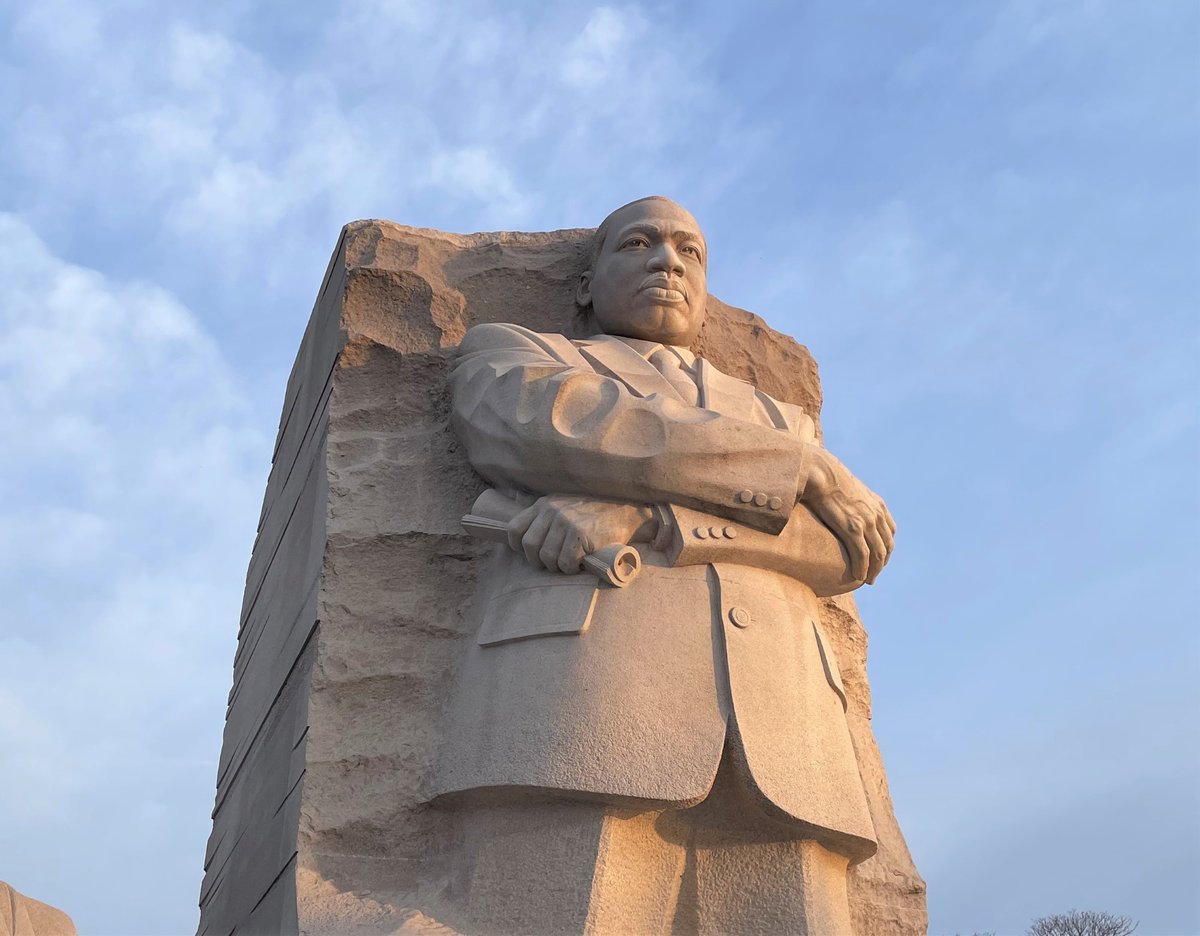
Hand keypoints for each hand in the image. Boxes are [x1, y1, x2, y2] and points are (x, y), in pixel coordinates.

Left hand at [507, 496, 656, 573]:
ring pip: (546, 557)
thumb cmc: (594, 513)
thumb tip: (527, 542)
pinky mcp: (580, 534)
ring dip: (557, 566)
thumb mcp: (565, 505)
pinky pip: (565, 563)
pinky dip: (571, 569)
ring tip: (569, 562)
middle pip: (529, 546)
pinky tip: (579, 563)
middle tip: (553, 563)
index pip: (515, 528)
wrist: (626, 510)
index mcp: (545, 504)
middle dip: (538, 561)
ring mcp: (566, 522)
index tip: (529, 553)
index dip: (517, 546)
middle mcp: (552, 510)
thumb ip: (546, 518)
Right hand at [801, 448, 895, 584]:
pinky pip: (863, 555)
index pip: (889, 533)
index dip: (885, 550)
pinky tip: (858, 576)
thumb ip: (852, 500)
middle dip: (882, 564)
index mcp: (878, 505)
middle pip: (886, 546)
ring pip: (878, 554)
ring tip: (866, 580)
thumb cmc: (827, 479)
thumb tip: (842, 506)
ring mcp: (866, 521)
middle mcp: (877, 514)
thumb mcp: (848, 488)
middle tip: (873, 576)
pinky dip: (863, 568)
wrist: (819, 472)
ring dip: (874, 570)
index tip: (877, 560)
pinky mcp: (853, 528)